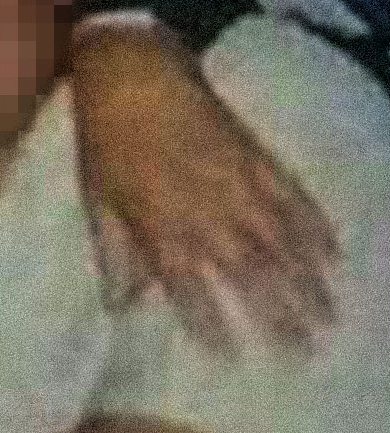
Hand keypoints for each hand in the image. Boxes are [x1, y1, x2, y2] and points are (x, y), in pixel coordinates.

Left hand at [68, 20, 338, 354]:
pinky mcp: (258, 157)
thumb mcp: (97, 198)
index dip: (208, 326)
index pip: (187, 290)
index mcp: (159, 226)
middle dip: (277, 318)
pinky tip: (334, 256)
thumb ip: (115, 254)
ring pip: (281, 244)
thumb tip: (121, 305)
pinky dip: (317, 229)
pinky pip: (295, 199)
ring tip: (330, 319)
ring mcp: (237, 185)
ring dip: (308, 283)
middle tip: (303, 353)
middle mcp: (204, 213)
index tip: (229, 360)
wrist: (133, 72)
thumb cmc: (105, 138)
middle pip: (248, 275)